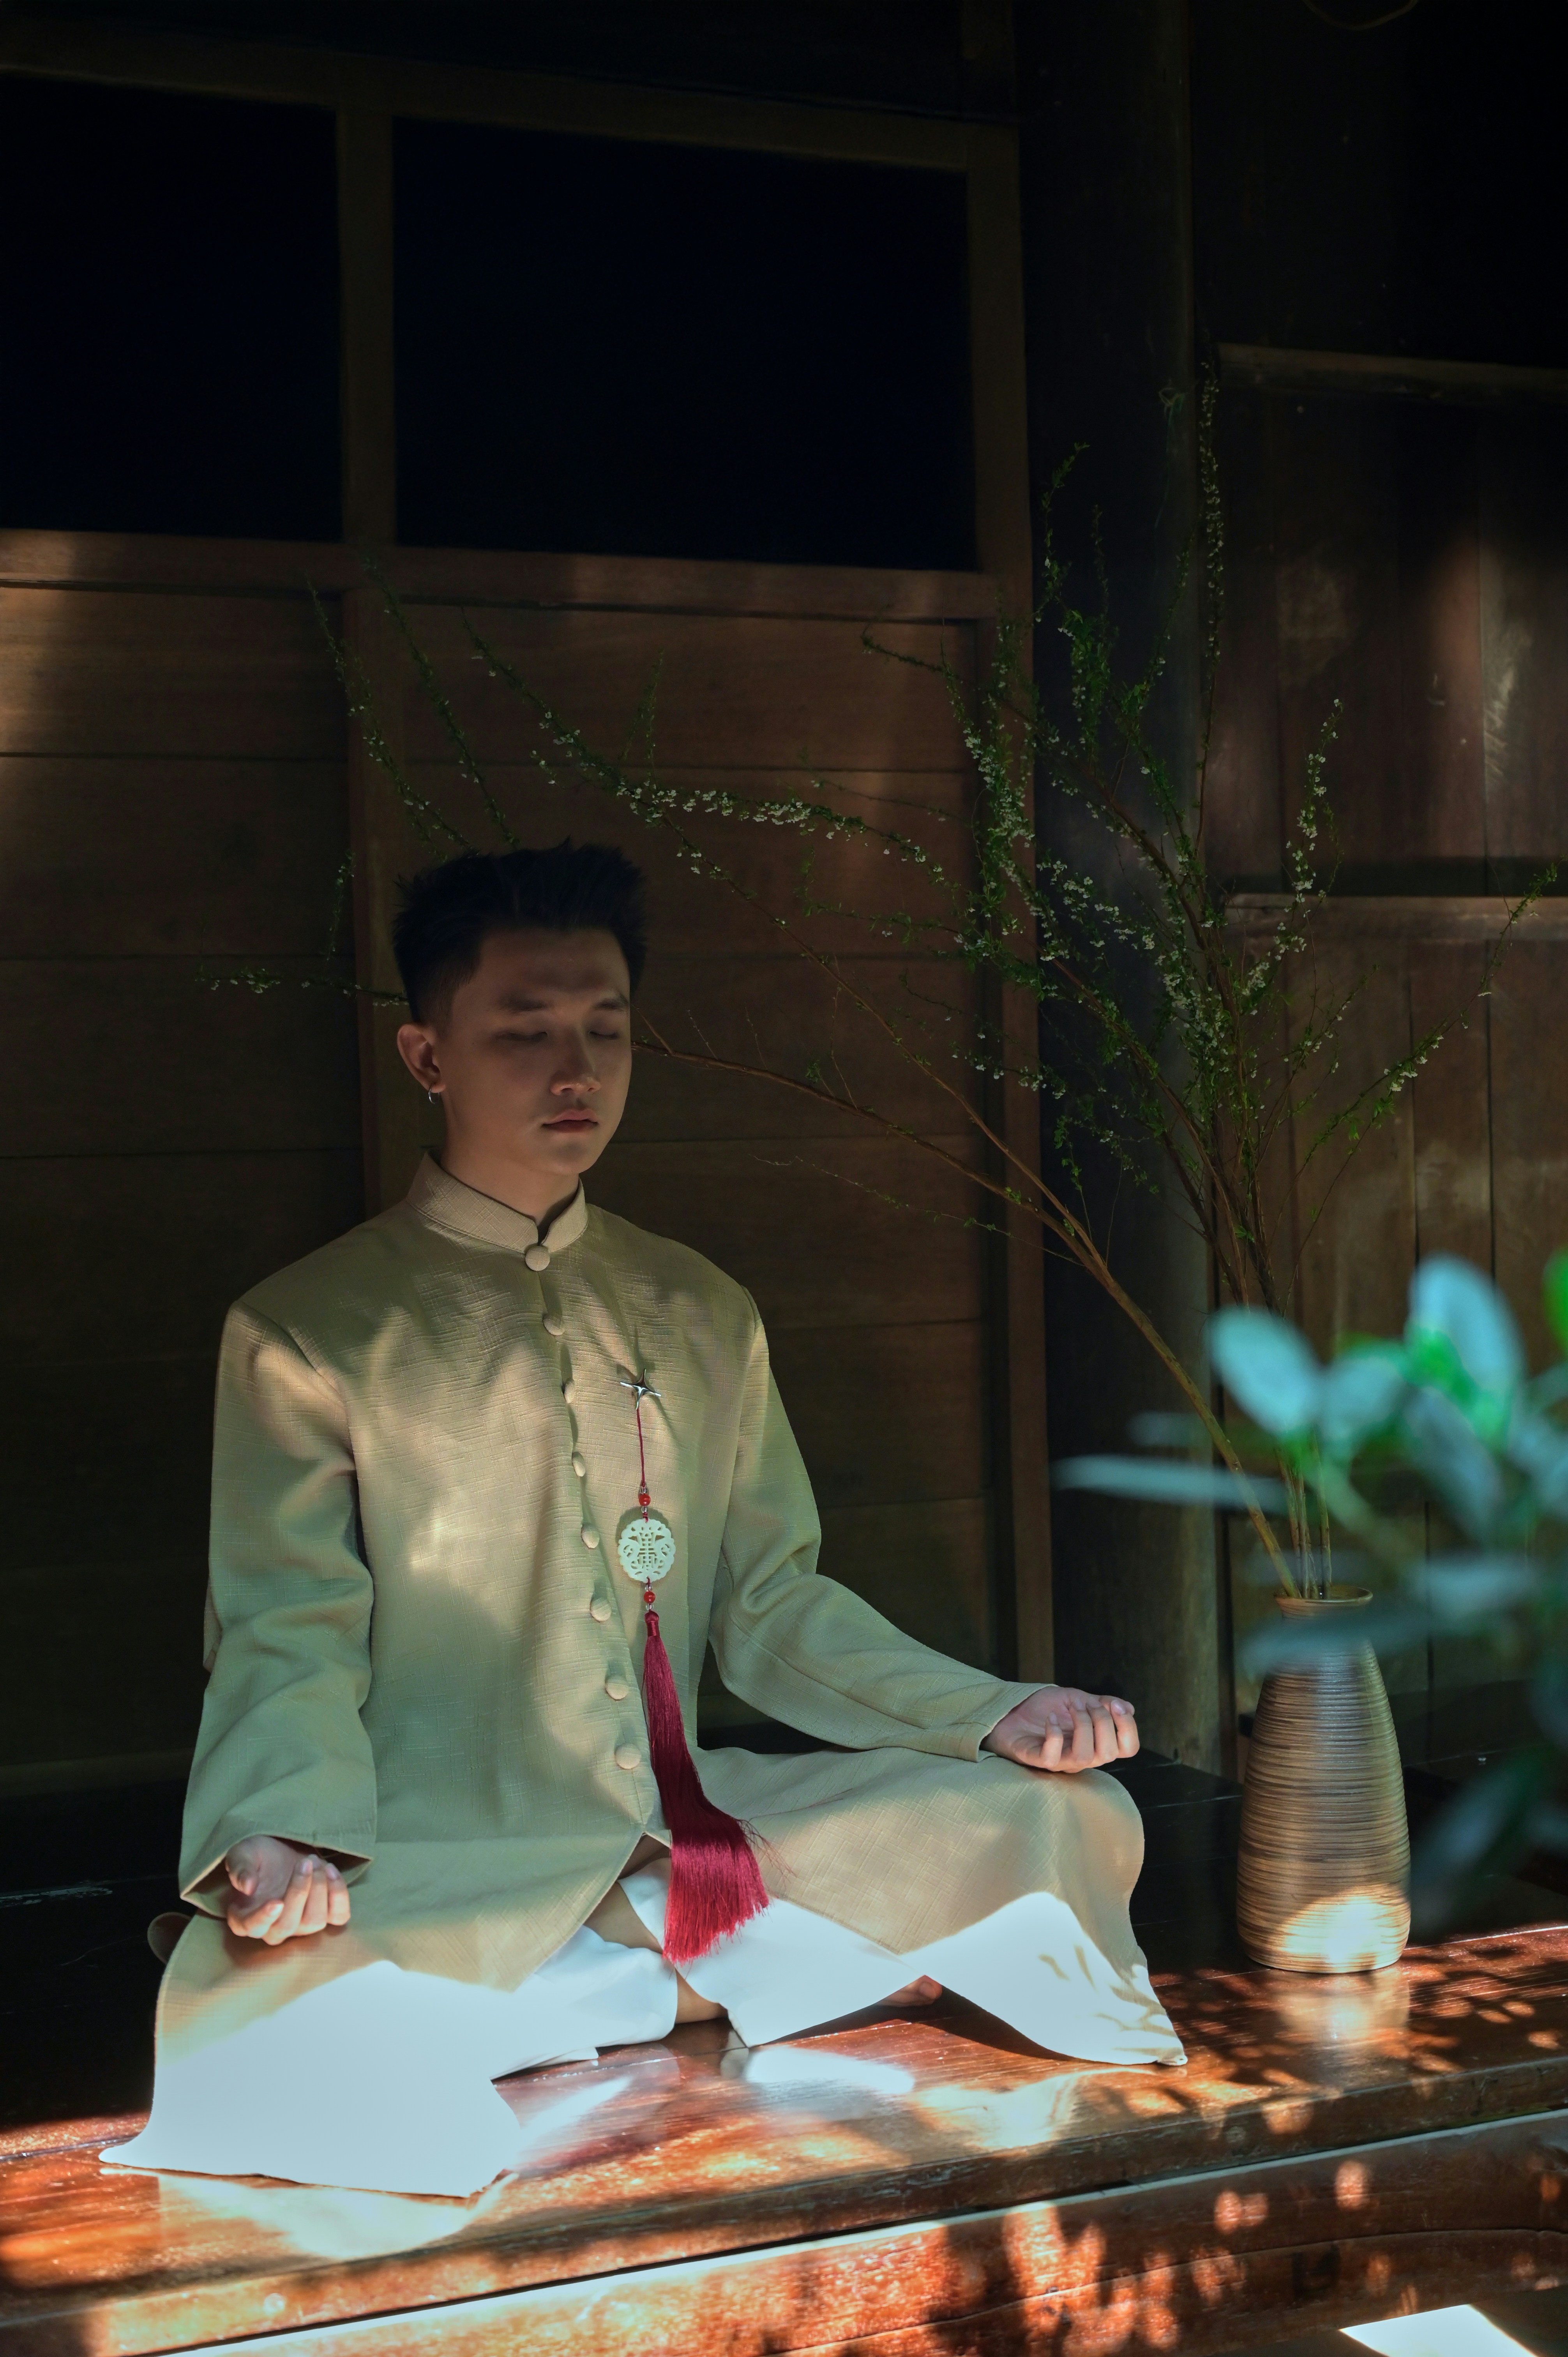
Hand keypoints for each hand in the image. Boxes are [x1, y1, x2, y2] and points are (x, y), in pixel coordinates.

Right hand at [223, 1835, 351, 1942]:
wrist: (282, 1849)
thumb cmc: (257, 1856)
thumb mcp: (242, 1853)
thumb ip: (240, 1868)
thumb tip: (247, 1887)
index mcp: (244, 1917)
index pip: (253, 1928)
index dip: (264, 1919)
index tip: (276, 1901)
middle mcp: (272, 1928)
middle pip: (288, 1925)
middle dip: (300, 1891)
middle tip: (304, 1863)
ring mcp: (299, 1925)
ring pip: (315, 1923)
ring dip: (320, 1889)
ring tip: (315, 1863)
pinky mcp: (323, 1915)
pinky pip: (339, 1916)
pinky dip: (339, 1894)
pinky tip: (330, 1870)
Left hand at [981, 1684, 1138, 1773]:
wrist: (1011, 1710)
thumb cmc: (1045, 1708)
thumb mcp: (1076, 1698)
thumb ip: (1101, 1704)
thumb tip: (1129, 1708)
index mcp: (1096, 1742)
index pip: (1127, 1748)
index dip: (1128, 1728)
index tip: (1116, 1705)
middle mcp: (1083, 1755)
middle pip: (1108, 1753)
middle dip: (1102, 1721)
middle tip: (1085, 1703)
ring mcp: (1061, 1760)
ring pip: (1085, 1757)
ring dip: (1081, 1725)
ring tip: (1069, 1707)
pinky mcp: (1038, 1760)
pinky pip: (1053, 1757)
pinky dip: (1054, 1734)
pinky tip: (1050, 1718)